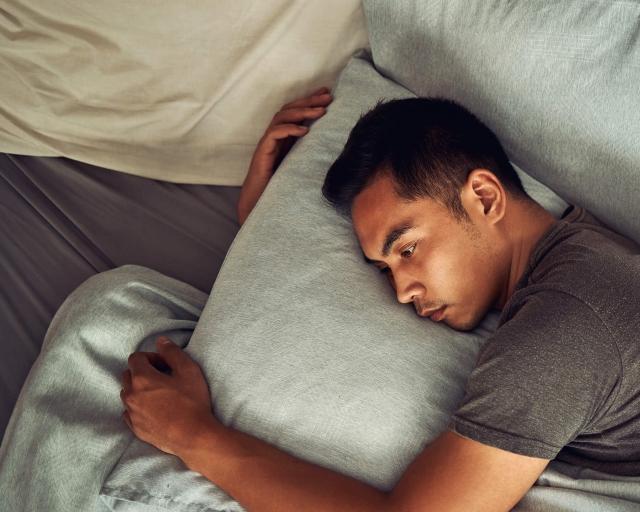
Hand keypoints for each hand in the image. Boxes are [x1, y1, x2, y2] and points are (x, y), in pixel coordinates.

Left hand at [120, 336, 221, 456]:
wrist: (193, 436)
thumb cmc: (192, 402)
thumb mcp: (188, 370)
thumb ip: (172, 352)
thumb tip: (160, 341)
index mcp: (142, 378)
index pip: (136, 358)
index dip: (151, 357)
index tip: (165, 365)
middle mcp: (131, 395)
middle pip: (128, 375)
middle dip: (143, 372)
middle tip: (163, 377)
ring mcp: (132, 413)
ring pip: (127, 394)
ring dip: (139, 390)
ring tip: (160, 394)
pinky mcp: (135, 428)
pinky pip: (130, 412)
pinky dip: (138, 407)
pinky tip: (156, 409)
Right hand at [237, 86, 332, 224]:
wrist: (259, 202)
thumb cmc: (279, 186)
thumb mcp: (300, 166)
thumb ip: (310, 154)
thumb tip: (333, 147)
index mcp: (283, 137)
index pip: (296, 112)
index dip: (310, 101)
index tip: (327, 94)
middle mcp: (274, 136)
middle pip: (289, 109)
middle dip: (309, 101)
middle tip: (327, 96)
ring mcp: (267, 143)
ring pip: (281, 117)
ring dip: (302, 112)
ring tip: (320, 111)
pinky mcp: (262, 152)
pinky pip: (273, 134)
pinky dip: (289, 129)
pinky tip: (304, 131)